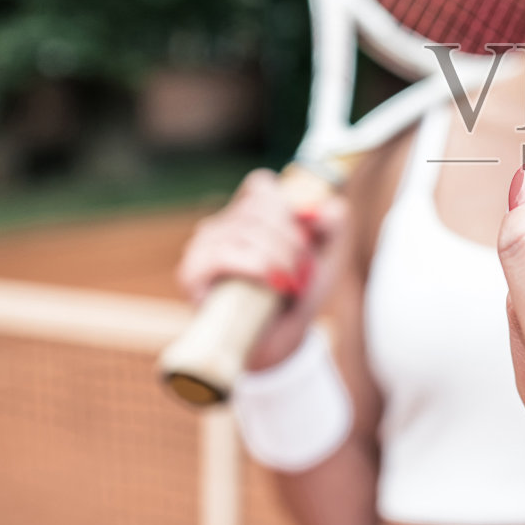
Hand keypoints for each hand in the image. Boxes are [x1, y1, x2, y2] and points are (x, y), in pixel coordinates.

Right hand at [176, 168, 351, 372]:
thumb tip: (323, 208)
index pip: (261, 185)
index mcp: (250, 212)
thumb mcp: (326, 255)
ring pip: (244, 231)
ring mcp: (204, 246)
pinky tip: (273, 283)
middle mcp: (224, 224)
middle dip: (292, 239)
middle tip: (304, 269)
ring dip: (279, 258)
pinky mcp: (192, 272)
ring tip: (292, 284)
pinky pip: (222, 254)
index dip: (288, 204)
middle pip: (259, 208)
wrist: (281, 339)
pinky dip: (255, 266)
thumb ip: (333, 224)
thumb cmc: (298, 291)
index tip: (308, 233)